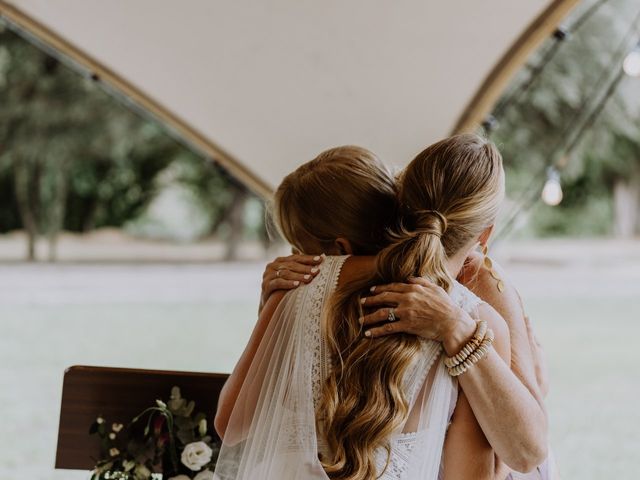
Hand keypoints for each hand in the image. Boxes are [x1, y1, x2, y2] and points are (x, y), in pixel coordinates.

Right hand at [259, 254, 323, 311]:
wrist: (268, 307)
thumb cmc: (284, 290)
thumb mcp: (292, 277)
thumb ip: (302, 268)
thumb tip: (323, 257)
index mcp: (279, 261)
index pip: (296, 257)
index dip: (308, 258)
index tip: (321, 259)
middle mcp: (272, 266)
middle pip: (291, 265)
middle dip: (305, 268)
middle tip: (317, 271)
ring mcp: (267, 276)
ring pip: (285, 273)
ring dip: (299, 276)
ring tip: (310, 279)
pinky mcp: (265, 286)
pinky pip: (278, 283)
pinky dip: (288, 283)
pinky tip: (297, 285)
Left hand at [360, 277, 475, 354]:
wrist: (452, 322)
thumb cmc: (446, 305)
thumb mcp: (435, 288)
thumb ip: (421, 281)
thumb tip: (409, 278)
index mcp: (413, 289)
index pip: (392, 287)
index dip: (380, 288)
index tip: (372, 290)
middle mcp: (407, 298)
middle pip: (384, 297)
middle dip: (370, 300)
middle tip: (361, 302)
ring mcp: (406, 312)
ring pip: (382, 312)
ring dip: (369, 316)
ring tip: (360, 319)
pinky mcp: (407, 325)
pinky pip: (388, 327)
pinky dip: (376, 330)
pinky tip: (368, 333)